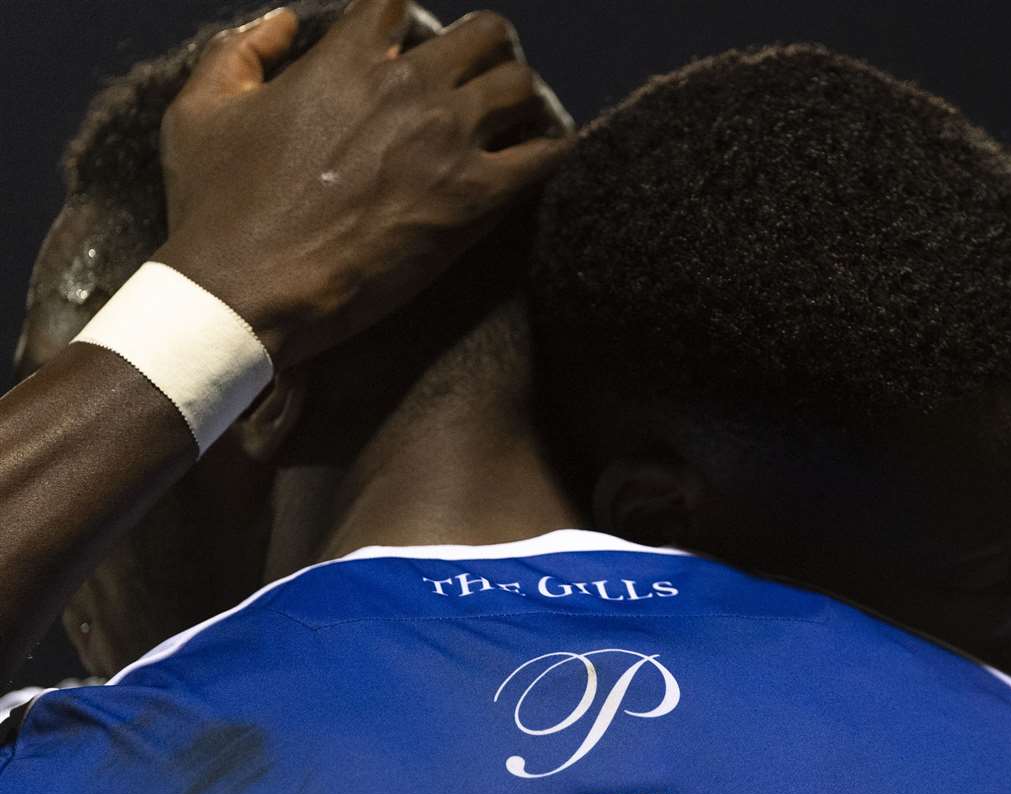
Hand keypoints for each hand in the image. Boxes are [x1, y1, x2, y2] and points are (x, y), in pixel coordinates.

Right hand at [155, 0, 570, 367]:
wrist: (251, 288)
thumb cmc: (218, 206)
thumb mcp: (199, 110)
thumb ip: (240, 50)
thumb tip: (285, 21)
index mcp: (348, 57)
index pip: (401, 0)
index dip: (409, 20)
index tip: (413, 46)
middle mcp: (408, 86)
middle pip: (485, 34)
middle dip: (487, 50)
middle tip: (482, 78)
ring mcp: (449, 140)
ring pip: (521, 86)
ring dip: (521, 98)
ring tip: (517, 118)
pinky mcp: (476, 198)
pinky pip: (545, 155)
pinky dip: (552, 149)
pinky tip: (546, 155)